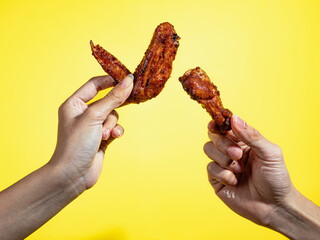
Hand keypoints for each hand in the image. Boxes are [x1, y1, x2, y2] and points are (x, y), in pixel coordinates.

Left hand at [50, 74, 132, 190]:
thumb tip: (128, 82)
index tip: (126, 79)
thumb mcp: (94, 117)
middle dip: (112, 107)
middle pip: (107, 100)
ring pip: (112, 115)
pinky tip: (113, 137)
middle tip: (129, 99)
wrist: (73, 175)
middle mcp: (83, 113)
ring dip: (112, 124)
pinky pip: (115, 128)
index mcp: (74, 104)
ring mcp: (93, 126)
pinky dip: (116, 131)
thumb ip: (112, 99)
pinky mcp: (102, 138)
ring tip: (105, 134)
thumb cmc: (75, 144)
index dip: (110, 80)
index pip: (94, 85)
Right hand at [204, 115, 291, 225]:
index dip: (218, 123)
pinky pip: (210, 169)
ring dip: (223, 159)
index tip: (215, 124)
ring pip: (208, 149)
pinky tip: (235, 182)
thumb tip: (234, 117)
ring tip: (239, 170)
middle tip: (238, 155)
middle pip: (214, 136)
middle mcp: (231, 150)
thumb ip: (251, 135)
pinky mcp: (217, 180)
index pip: (226, 126)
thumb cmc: (276, 178)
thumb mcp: (270, 153)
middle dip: (223, 143)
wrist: (274, 206)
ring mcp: (223, 165)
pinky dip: (222, 174)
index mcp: (243, 141)